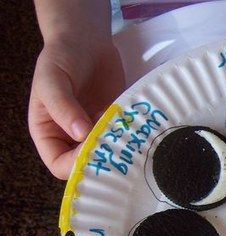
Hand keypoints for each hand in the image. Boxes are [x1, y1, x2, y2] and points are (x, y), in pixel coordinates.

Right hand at [28, 34, 123, 178]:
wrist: (86, 40)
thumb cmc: (61, 58)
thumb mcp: (53, 80)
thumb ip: (63, 107)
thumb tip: (80, 134)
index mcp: (48, 132)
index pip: (59, 164)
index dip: (75, 165)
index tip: (93, 151)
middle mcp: (71, 137)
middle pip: (86, 164)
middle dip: (101, 160)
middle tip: (117, 146)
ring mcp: (95, 130)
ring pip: (108, 153)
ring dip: (119, 149)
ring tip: (129, 137)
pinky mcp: (114, 122)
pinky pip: (123, 138)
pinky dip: (131, 137)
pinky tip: (137, 128)